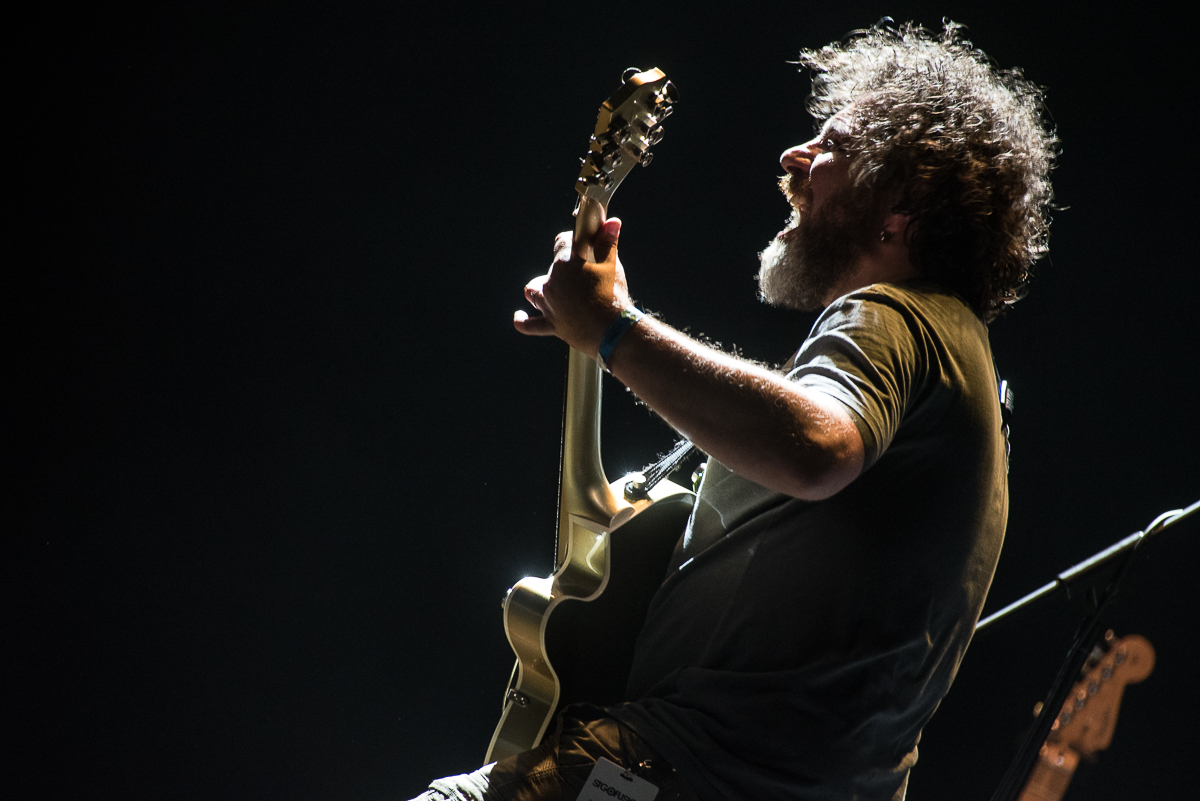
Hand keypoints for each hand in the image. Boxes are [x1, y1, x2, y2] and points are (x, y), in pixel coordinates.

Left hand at [513, 217, 631, 355]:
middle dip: (567, 267)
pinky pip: (531, 324)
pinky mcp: (552, 325)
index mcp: (564, 264)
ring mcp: (549, 305)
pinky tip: (519, 316)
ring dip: (540, 287)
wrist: (613, 332)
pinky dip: (523, 320)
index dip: (573, 241)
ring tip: (550, 286)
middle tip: (586, 272)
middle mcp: (551, 283)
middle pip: (552, 268)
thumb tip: (612, 222)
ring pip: (535, 292)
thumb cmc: (612, 295)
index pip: (562, 242)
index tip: (584, 243)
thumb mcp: (612, 265)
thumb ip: (608, 242)